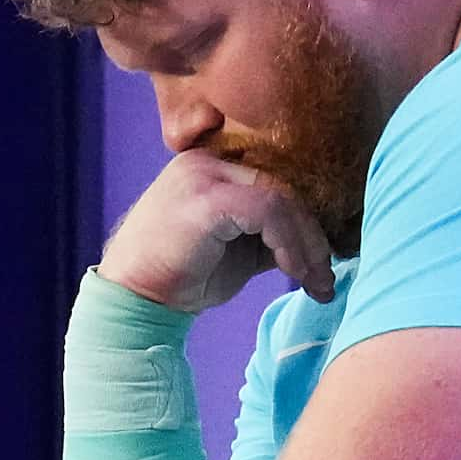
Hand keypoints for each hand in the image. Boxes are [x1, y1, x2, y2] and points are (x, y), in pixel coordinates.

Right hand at [98, 152, 335, 313]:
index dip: (307, 222)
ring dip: (307, 244)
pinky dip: (289, 244)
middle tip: (326, 278)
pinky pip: (267, 212)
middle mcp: (208, 162)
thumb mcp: (236, 251)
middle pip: (284, 187)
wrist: (133, 298)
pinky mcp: (207, 197)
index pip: (275, 182)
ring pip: (281, 197)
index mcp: (212, 167)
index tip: (323, 263)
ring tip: (316, 282)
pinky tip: (293, 272)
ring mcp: (205, 175)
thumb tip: (317, 243)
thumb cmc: (180, 278)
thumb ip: (269, 236)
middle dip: (313, 237)